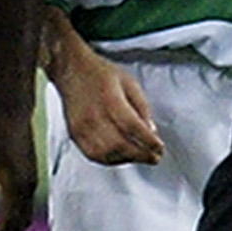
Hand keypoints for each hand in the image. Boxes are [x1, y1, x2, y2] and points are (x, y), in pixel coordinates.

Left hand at [0, 104, 39, 230]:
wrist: (14, 110)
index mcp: (18, 186)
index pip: (10, 224)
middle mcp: (28, 187)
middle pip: (20, 225)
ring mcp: (31, 181)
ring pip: (23, 216)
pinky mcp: (29, 176)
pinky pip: (23, 205)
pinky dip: (14, 219)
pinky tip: (4, 222)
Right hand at [50, 48, 162, 166]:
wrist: (71, 70)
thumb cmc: (99, 74)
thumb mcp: (130, 83)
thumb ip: (142, 107)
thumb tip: (151, 130)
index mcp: (110, 100)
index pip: (133, 127)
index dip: (149, 142)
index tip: (160, 148)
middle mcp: (94, 116)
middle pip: (120, 145)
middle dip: (141, 155)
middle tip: (154, 157)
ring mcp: (82, 127)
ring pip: (107, 154)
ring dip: (126, 159)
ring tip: (139, 156)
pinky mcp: (75, 134)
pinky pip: (93, 155)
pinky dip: (110, 160)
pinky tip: (120, 156)